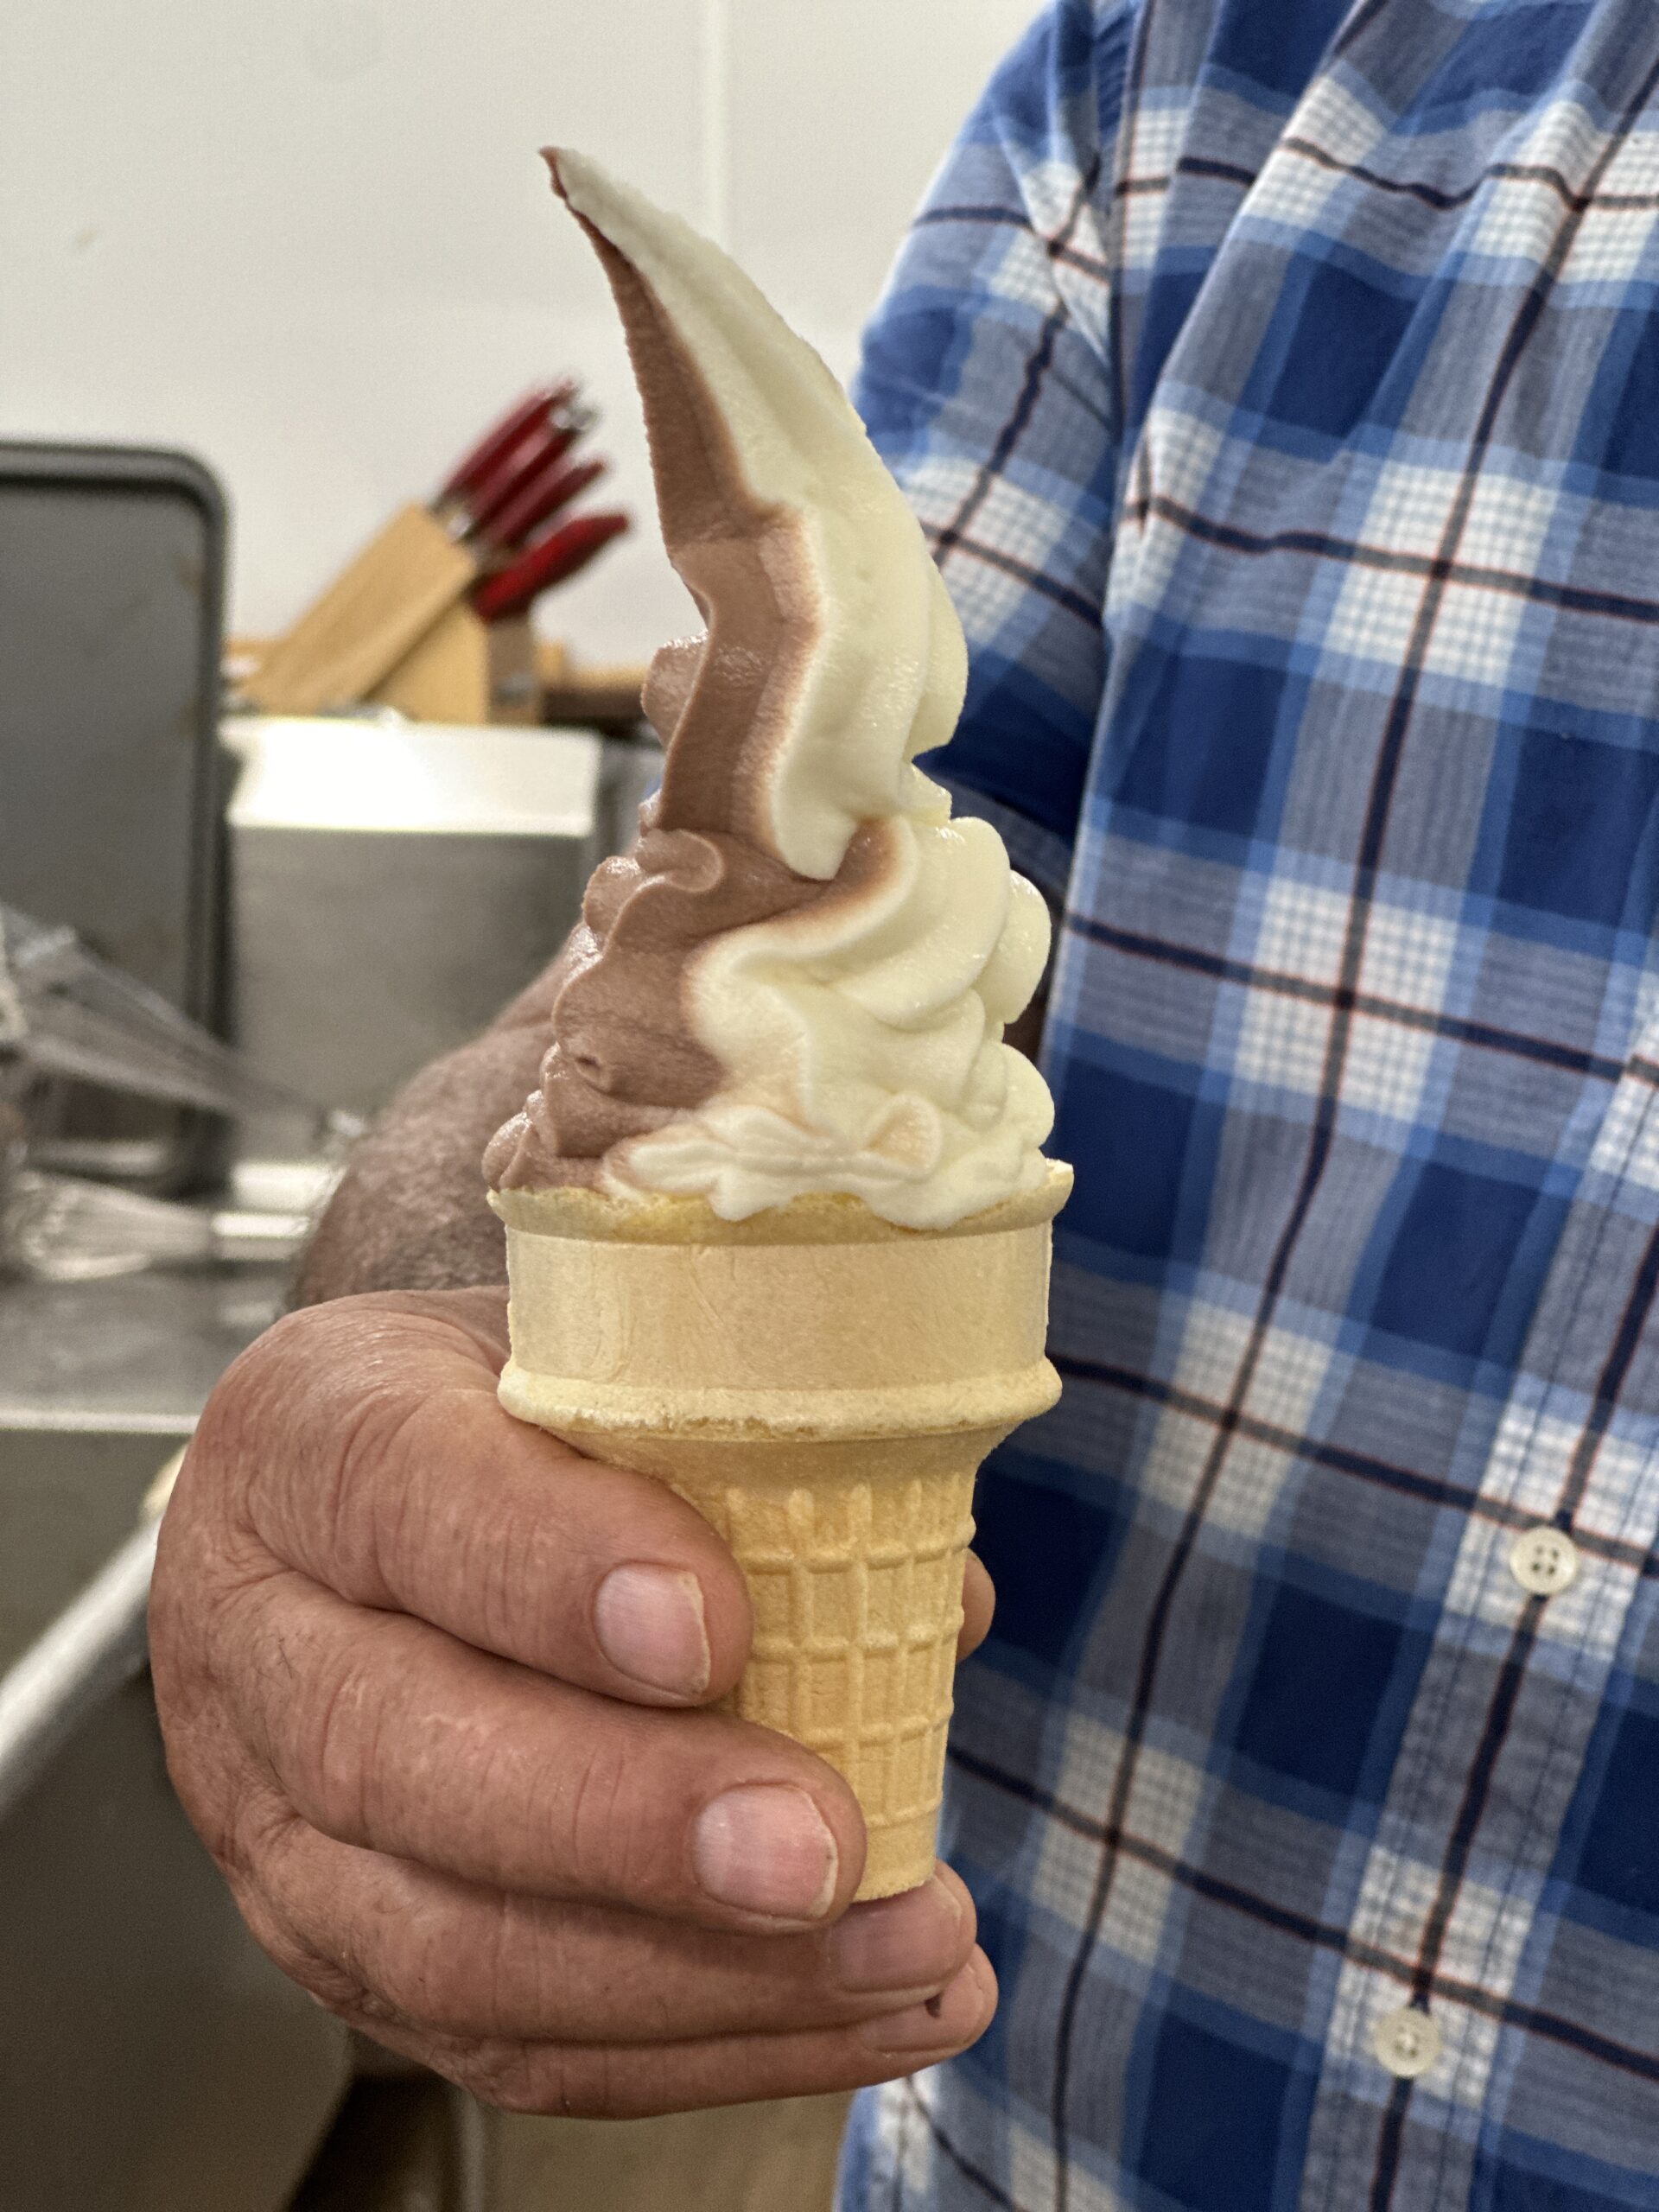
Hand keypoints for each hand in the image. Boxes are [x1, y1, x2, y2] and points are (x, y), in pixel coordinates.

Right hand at [149, 1288, 997, 2116]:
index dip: (548, 1567)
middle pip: (389, 1750)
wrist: (373, 1501)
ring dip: (690, 1972)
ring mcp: (274, 1822)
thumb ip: (738, 1440)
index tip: (714, 1623)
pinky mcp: (349, 1951)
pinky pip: (506, 2039)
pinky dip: (701, 2044)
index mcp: (305, 1438)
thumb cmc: (503, 1410)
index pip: (398, 1491)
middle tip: (818, 1845)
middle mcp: (251, 1636)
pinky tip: (856, 2013)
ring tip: (896, 1945)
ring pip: (444, 1939)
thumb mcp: (592, 1351)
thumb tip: (942, 1603)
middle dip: (621, 1820)